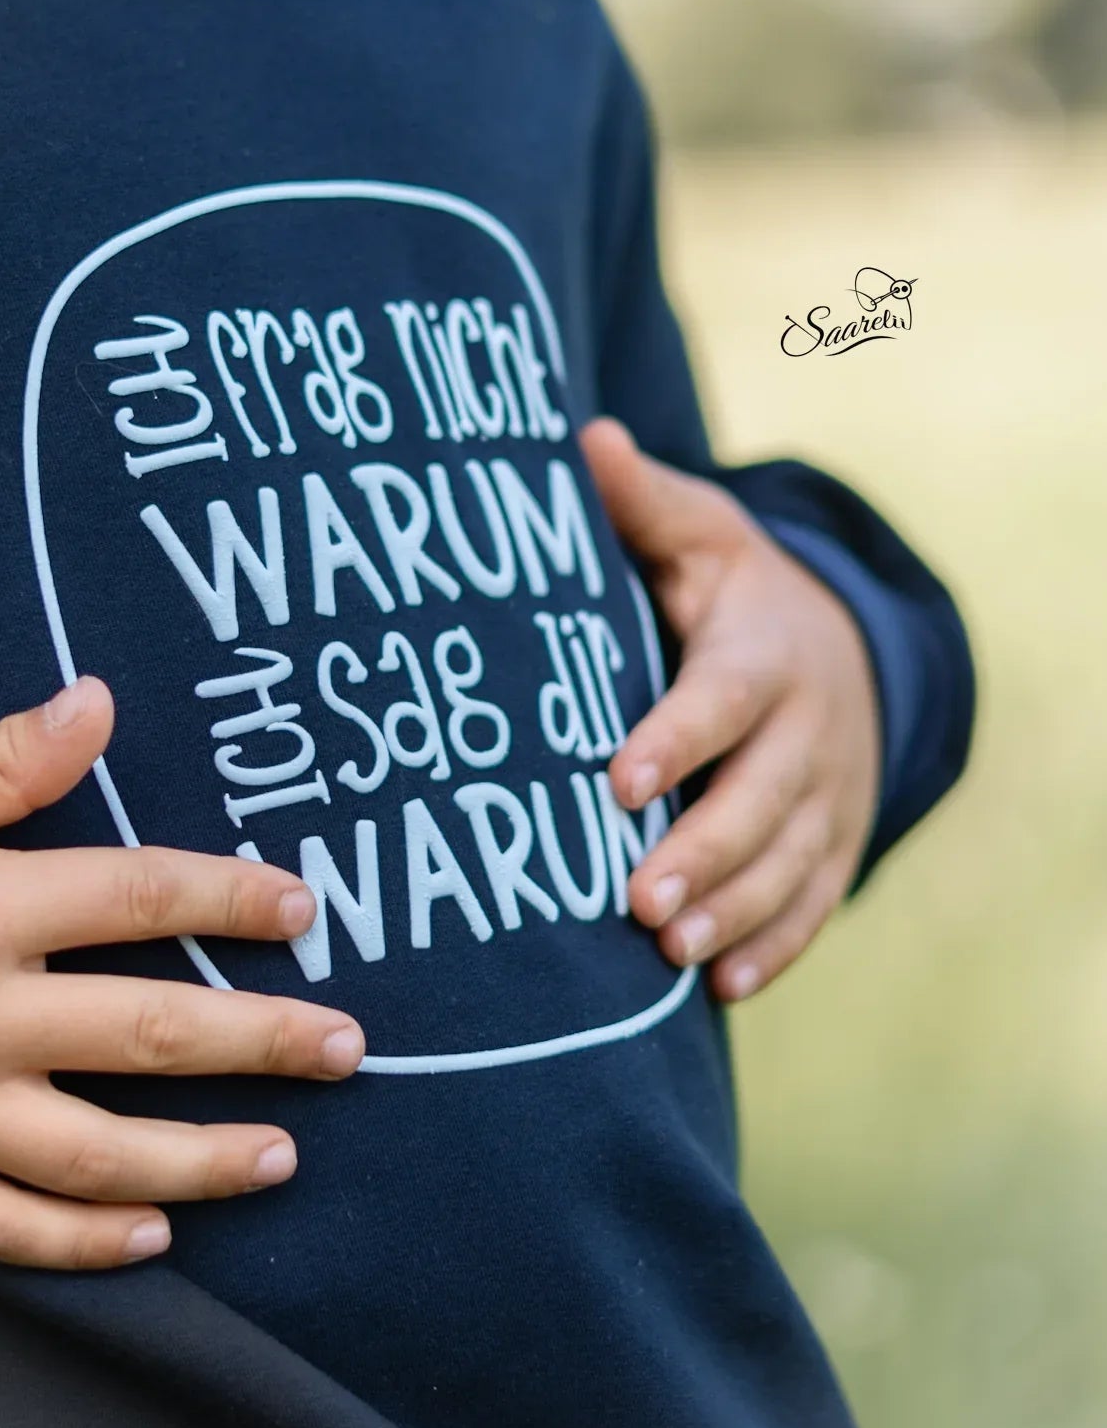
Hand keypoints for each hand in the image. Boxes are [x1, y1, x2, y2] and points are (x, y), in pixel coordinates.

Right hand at [0, 678, 362, 1269]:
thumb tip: (100, 703)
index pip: (141, 896)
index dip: (233, 899)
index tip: (301, 910)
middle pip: (152, 1032)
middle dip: (266, 1040)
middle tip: (349, 1049)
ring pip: (98, 1153)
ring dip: (204, 1157)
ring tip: (284, 1156)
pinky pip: (0, 1228)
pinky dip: (81, 1241)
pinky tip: (150, 1237)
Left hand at [581, 420, 881, 1003]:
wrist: (843, 647)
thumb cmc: (737, 592)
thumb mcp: (700, 536)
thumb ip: (643, 502)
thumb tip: (583, 440)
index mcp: (765, 653)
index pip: (719, 701)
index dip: (674, 741)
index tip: (615, 782)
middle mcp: (808, 730)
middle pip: (760, 800)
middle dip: (703, 852)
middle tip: (638, 902)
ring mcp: (830, 795)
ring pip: (789, 863)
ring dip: (733, 912)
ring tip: (671, 952)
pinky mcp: (837, 843)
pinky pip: (814, 903)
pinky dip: (775, 947)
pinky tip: (722, 987)